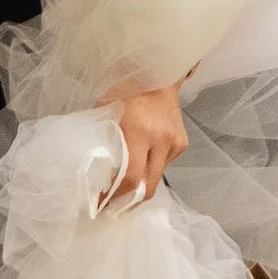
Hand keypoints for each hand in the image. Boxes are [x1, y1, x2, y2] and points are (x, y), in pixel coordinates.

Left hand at [98, 82, 189, 207]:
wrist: (158, 72)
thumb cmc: (125, 89)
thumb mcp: (106, 111)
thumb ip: (103, 139)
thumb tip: (95, 168)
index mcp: (139, 131)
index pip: (130, 177)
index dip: (116, 195)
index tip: (103, 202)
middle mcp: (161, 139)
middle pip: (148, 186)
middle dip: (131, 200)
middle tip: (114, 206)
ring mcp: (174, 142)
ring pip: (157, 177)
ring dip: (142, 183)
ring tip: (126, 182)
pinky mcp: (182, 143)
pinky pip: (165, 165)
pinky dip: (152, 167)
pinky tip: (143, 157)